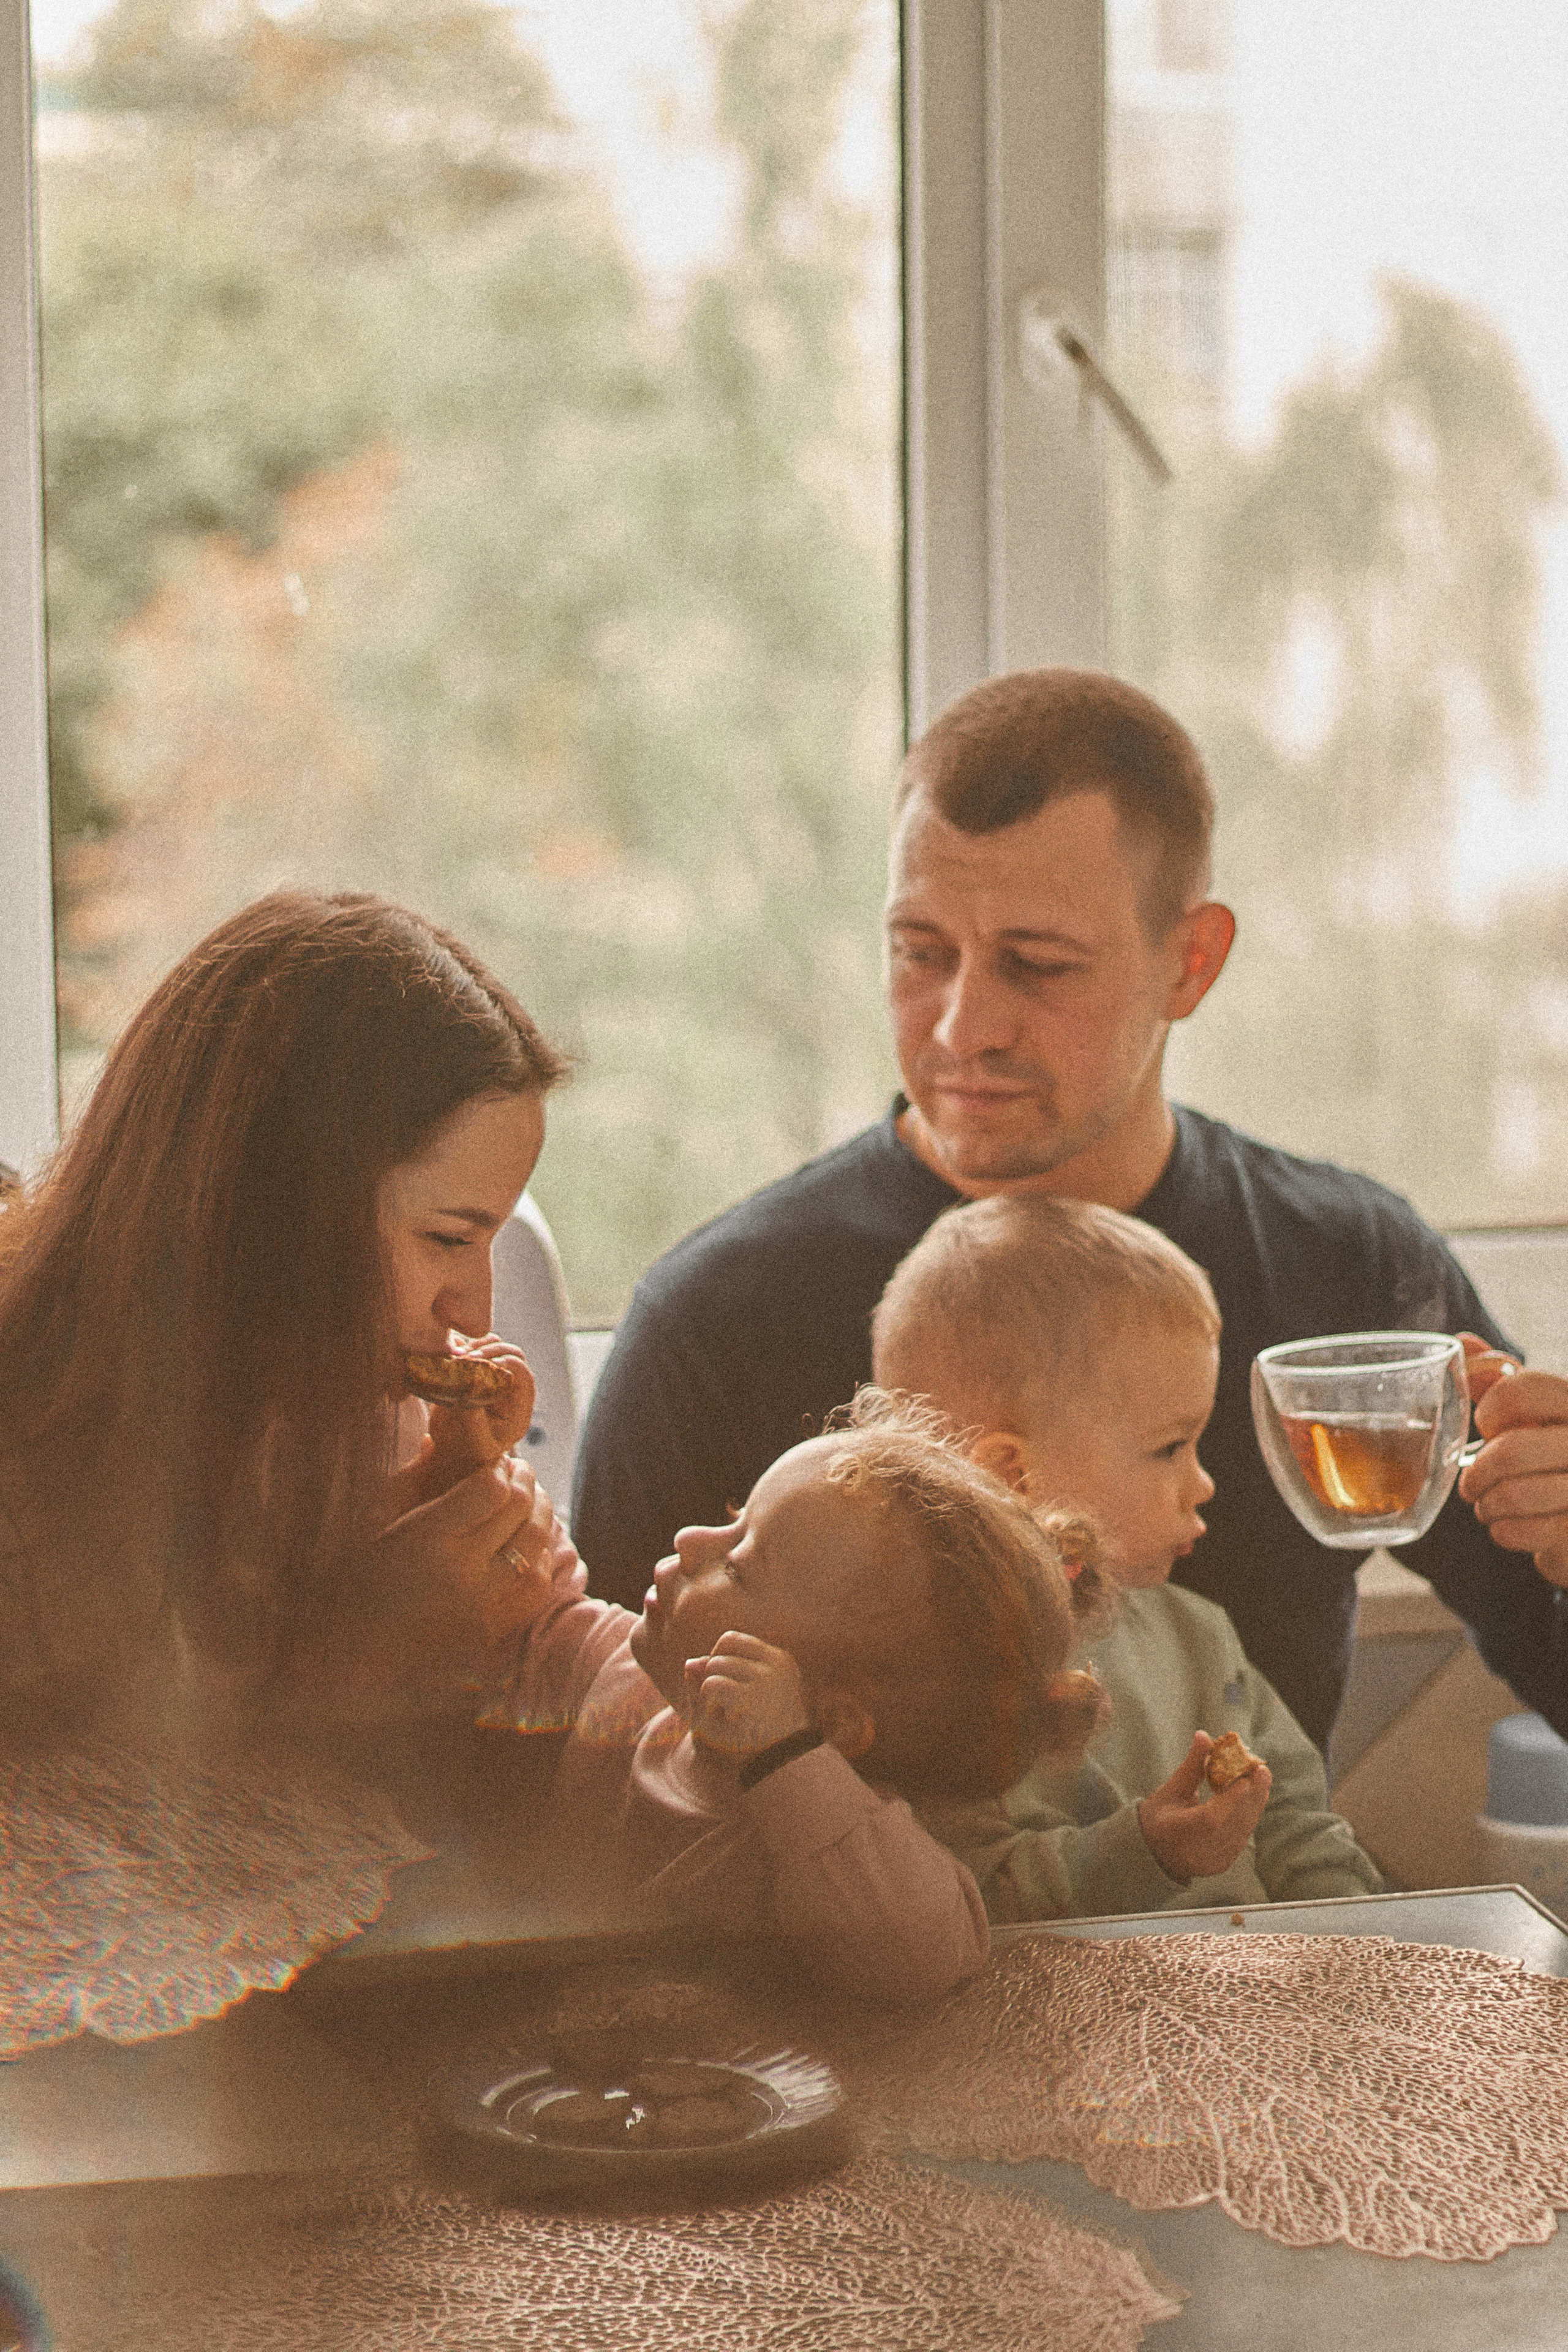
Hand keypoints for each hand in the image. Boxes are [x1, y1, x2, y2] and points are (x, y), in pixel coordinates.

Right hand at [316, 1457, 562, 1720]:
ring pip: (535, 1551)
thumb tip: (437, 1442)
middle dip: (526, 1484)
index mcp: (426, 1537)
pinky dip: (540, 1563)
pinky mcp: (487, 1634)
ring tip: (533, 1505)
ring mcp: (479, 1606)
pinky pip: (533, 1591)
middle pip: (519, 1514)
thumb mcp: (376, 1526)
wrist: (340, 1657)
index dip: (500, 1471)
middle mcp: (460, 1571)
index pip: (490, 1489)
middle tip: (521, 1473)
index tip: (498, 1464)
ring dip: (541, 1520)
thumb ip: (411, 1482)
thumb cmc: (349, 1585)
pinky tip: (531, 1550)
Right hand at [420, 1340, 536, 1494]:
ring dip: (476, 1346)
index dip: (505, 1363)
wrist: (450, 1452)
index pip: (523, 1373)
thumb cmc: (466, 1453)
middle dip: (490, 1351)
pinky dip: (462, 1346)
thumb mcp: (473, 1441)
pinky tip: (448, 1355)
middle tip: (465, 1358)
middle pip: (511, 1353)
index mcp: (519, 1406)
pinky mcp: (475, 1372)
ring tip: (455, 1356)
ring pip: (494, 1346)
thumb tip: (473, 1383)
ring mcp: (494, 1378)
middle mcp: (511, 1389)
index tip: (479, 1365)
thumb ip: (474, 1416)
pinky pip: (474, 1349)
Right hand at [684, 1630, 811, 1761]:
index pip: (712, 1685)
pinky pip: (742, 1639)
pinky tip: (736, 1674)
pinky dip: (731, 1652)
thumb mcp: (714, 1729)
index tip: (716, 1715)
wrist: (784, 1745)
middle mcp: (773, 1680)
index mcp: (758, 1704)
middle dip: (709, 1679)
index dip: (704, 1699)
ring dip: (718, 1659)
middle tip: (721, 1701)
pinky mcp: (782, 1655)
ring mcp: (780, 1664)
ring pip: (727, 1640)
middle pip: (717, 1662)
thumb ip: (697, 1697)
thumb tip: (689, 1663)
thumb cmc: (741, 1742)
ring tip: (726, 1682)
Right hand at [1137, 1732, 1271, 1884]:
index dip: (1232, 1799)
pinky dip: (1249, 1814)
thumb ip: (1192, 1767)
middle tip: (1261, 1769)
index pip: (1211, 1819)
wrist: (1155, 1855)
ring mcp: (1213, 1861)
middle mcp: (1198, 1852)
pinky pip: (1242, 1836)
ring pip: (1242, 1830)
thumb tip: (1204, 1735)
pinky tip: (1253, 1795)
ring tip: (1261, 1778)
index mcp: (1177, 1833)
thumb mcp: (1170, 1791)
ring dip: (1254, 1803)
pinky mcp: (1225, 1863)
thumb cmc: (1158, 1818)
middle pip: (1233, 1824)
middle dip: (1251, 1795)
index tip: (1247, 1777)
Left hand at [1457, 1333, 1567, 1586]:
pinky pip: (1521, 1532)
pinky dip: (1503, 1531)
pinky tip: (1510, 1526)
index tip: (1488, 1427)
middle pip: (1512, 1450)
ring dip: (1487, 1506)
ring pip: (1514, 1496)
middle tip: (1473, 1483)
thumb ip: (1501, 1379)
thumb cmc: (1554, 1455)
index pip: (1522, 1387)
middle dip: (1478, 1472)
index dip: (1491, 1409)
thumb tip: (1463, 1343)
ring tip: (1489, 1506)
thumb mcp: (1537, 1413)